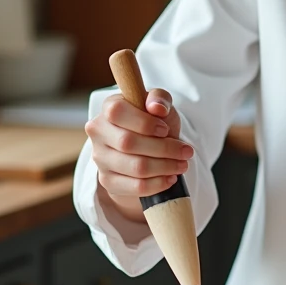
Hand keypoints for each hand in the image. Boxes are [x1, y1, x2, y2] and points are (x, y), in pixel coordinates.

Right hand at [86, 88, 193, 220]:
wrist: (147, 149)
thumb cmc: (154, 122)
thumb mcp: (160, 104)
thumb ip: (159, 98)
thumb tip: (157, 107)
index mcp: (109, 108)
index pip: (117, 112)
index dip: (144, 122)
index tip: (165, 129)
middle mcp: (99, 133)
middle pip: (128, 143)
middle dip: (164, 148)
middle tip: (186, 151)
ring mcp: (100, 158)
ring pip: (135, 167)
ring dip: (165, 167)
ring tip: (182, 164)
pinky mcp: (108, 181)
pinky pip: (135, 187)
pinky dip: (158, 184)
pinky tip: (170, 178)